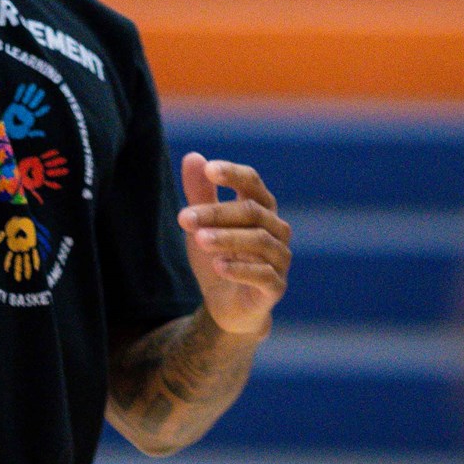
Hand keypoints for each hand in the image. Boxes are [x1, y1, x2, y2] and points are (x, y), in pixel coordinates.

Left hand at [178, 152, 289, 338]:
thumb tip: (193, 156)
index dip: (233, 174)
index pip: (252, 182)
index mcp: (261, 208)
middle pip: (251, 211)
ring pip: (259, 240)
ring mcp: (280, 258)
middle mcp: (277, 229)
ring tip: (198, 239)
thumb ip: (199, 193)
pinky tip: (218, 266)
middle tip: (183, 217)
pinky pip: (263, 274)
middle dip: (216, 213)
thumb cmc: (218, 256)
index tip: (209, 170)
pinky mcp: (277, 286)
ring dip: (227, 238)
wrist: (226, 307)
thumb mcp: (203, 225)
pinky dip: (240, 268)